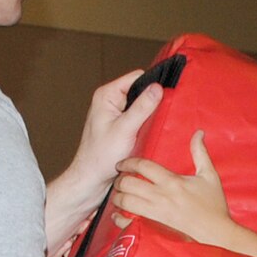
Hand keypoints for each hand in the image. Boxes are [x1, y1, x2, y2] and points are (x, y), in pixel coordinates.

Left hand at [67, 70, 164, 194]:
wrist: (91, 179)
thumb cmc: (100, 157)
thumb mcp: (125, 129)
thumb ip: (142, 107)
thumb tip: (158, 87)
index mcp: (107, 95)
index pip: (137, 77)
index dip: (152, 85)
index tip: (166, 96)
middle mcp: (109, 101)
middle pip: (140, 90)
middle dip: (151, 101)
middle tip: (160, 115)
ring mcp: (114, 113)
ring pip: (140, 105)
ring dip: (149, 115)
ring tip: (153, 127)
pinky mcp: (119, 125)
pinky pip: (138, 118)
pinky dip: (145, 124)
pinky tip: (148, 134)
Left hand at [111, 130, 235, 248]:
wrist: (216, 234)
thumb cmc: (213, 205)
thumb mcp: (209, 176)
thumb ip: (200, 153)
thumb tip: (198, 133)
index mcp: (172, 182)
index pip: (143, 166)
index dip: (129, 162)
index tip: (122, 163)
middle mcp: (161, 197)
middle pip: (129, 183)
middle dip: (120, 179)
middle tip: (119, 179)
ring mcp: (156, 214)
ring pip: (126, 202)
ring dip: (118, 196)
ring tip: (119, 194)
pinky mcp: (154, 229)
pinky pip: (129, 223)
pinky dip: (120, 219)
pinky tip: (118, 215)